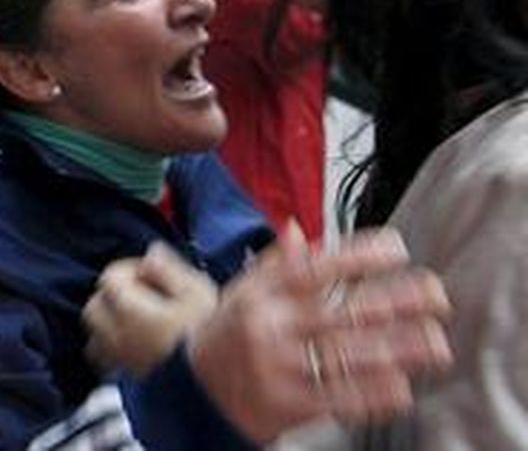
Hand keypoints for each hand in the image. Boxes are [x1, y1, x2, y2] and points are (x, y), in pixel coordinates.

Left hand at [84, 241, 218, 376]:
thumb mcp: (198, 294)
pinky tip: (137, 348)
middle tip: (140, 296)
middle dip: (112, 297)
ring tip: (135, 322)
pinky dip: (114, 352)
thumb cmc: (211, 340)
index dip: (130, 269)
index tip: (151, 274)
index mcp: (129, 311)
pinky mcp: (129, 383)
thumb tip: (151, 253)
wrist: (218, 388)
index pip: (110, 277)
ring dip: (108, 326)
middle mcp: (117, 337)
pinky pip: (108, 363)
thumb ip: (169, 269)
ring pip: (96, 338)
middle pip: (95, 307)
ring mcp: (121, 362)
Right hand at [187, 225, 451, 441]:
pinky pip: (338, 399)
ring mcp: (279, 367)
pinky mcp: (288, 405)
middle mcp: (271, 327)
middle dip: (395, 303)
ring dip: (398, 350)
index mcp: (262, 294)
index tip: (398, 249)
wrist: (195, 393)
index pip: (315, 268)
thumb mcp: (242, 292)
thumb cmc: (228, 336)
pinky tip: (402, 388)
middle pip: (342, 311)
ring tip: (436, 343)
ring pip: (347, 356)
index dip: (359, 256)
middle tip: (437, 296)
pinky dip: (373, 395)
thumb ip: (274, 263)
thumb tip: (297, 228)